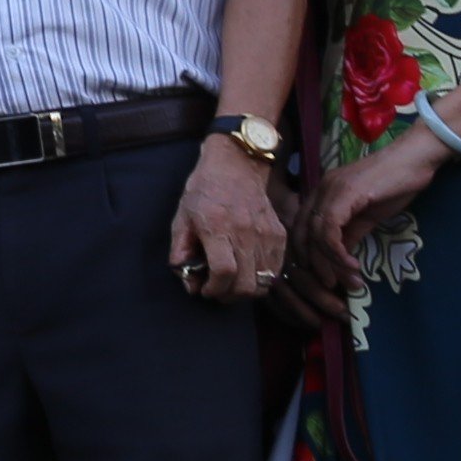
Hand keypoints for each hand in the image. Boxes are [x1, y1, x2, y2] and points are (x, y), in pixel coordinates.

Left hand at [165, 141, 286, 304]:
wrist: (236, 165)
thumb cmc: (204, 192)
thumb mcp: (181, 219)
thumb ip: (181, 253)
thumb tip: (189, 284)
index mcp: (217, 226)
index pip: (224, 272)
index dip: (214, 289)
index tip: (205, 290)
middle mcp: (245, 231)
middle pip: (246, 284)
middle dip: (229, 295)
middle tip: (218, 290)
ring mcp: (266, 234)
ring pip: (264, 282)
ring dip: (247, 290)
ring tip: (233, 282)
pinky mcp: (279, 234)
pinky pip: (275, 270)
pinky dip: (262, 278)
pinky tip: (248, 270)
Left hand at [309, 143, 443, 281]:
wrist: (415, 159)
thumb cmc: (395, 184)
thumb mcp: (367, 216)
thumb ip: (350, 234)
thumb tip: (341, 259)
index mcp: (322, 194)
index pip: (301, 230)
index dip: (308, 257)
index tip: (324, 278)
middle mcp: (319, 190)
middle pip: (301, 234)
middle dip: (314, 265)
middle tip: (331, 286)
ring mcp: (330, 189)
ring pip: (314, 235)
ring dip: (329, 264)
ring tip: (348, 281)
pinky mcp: (344, 193)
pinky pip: (329, 229)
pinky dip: (337, 253)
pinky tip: (353, 266)